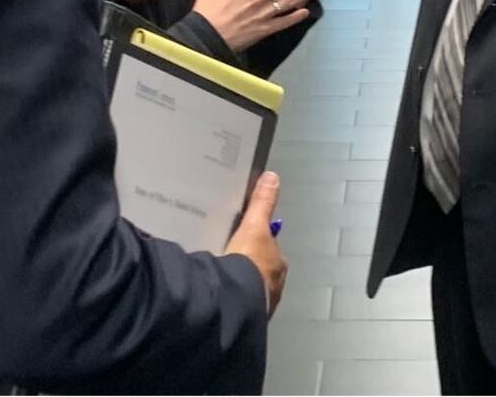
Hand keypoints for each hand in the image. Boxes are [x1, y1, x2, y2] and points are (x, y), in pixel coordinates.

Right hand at [224, 171, 286, 315]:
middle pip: (260, 272)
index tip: (242, 245)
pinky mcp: (247, 318)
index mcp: (278, 264)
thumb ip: (262, 203)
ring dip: (239, 287)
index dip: (256, 248)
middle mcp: (274, 285)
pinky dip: (231, 300)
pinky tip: (217, 296)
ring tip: (220, 280)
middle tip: (227, 262)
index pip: (268, 252)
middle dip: (248, 269)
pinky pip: (238, 305)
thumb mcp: (254, 226)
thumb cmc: (249, 261)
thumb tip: (273, 176)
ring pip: (250, 291)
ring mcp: (261, 304)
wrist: (237, 300)